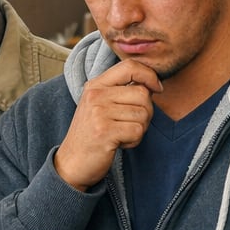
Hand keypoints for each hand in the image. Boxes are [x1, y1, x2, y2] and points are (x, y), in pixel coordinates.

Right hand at [54, 60, 161, 190]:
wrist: (72, 163)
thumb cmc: (92, 135)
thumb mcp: (100, 106)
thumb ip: (121, 92)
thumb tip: (153, 84)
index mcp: (96, 85)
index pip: (130, 66)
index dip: (149, 75)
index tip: (157, 88)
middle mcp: (96, 95)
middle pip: (142, 93)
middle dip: (146, 112)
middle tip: (130, 125)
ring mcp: (99, 112)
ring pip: (143, 114)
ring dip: (139, 129)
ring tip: (121, 135)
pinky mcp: (105, 131)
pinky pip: (137, 131)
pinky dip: (134, 141)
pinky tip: (119, 143)